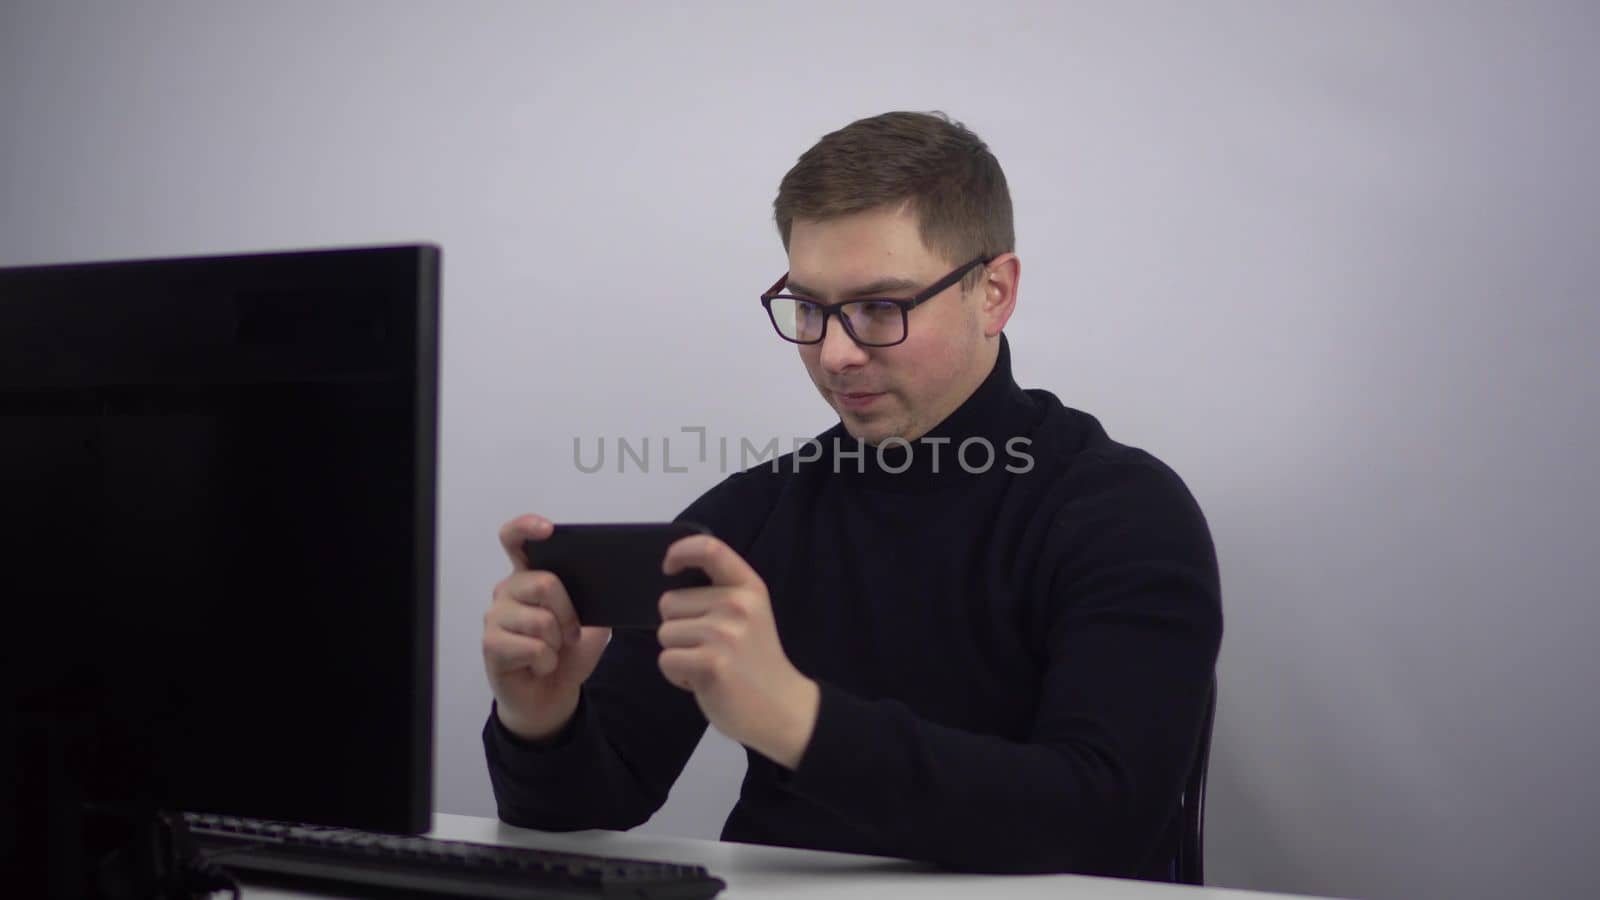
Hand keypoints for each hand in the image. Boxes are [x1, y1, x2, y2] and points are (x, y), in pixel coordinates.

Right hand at [483, 514, 611, 741]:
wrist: (552, 697)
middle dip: (568, 614)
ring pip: (541, 619)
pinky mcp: (491, 644)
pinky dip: (547, 661)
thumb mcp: (592, 625)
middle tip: (570, 635)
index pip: (515, 539)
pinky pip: (532, 647)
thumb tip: (613, 585)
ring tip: (552, 652)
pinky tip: (540, 667)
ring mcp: (495, 616)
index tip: (548, 529)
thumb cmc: (568, 656)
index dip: (527, 527)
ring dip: (557, 643)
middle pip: (543, 582)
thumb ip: (596, 601)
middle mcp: (507, 590)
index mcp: (529, 576)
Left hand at [656, 535, 819, 769]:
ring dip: (679, 653)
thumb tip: (671, 583)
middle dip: (679, 627)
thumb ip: (720, 595)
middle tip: (711, 648)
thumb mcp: (750, 615)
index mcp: (749, 587)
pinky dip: (678, 675)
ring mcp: (724, 634)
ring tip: (711, 664)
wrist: (783, 708)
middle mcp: (738, 605)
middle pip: (669, 602)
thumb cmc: (756, 662)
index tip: (669, 566)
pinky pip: (667, 660)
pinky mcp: (710, 664)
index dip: (681, 551)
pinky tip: (706, 680)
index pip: (709, 549)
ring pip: (665, 633)